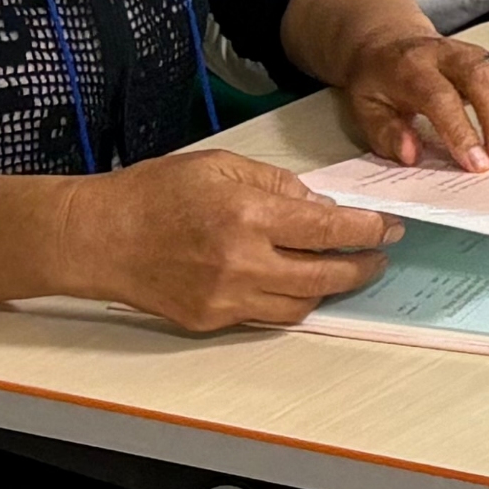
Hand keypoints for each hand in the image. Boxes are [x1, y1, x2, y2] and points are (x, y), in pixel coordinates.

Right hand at [74, 148, 399, 331]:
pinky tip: (296, 283)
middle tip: (377, 255)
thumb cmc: (156, 192)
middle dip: (360, 267)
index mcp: (247, 216)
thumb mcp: (223, 168)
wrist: (99, 237)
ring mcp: (225, 298)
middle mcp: (241, 263)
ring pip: (299, 306)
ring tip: (342, 270)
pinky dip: (288, 301)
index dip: (367, 232)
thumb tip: (321, 209)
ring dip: (328, 289)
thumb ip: (278, 186)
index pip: (327, 231)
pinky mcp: (209, 320)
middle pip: (323, 277)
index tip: (390, 229)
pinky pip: (264, 316)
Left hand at [335, 32, 488, 172]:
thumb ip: (386, 133)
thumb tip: (412, 154)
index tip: (476, 164)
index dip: (461, 131)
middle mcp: (447, 53)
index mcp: (411, 66)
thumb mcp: (365, 108)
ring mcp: (473, 52)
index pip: (441, 96)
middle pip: (483, 79)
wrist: (388, 41)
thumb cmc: (378, 81)